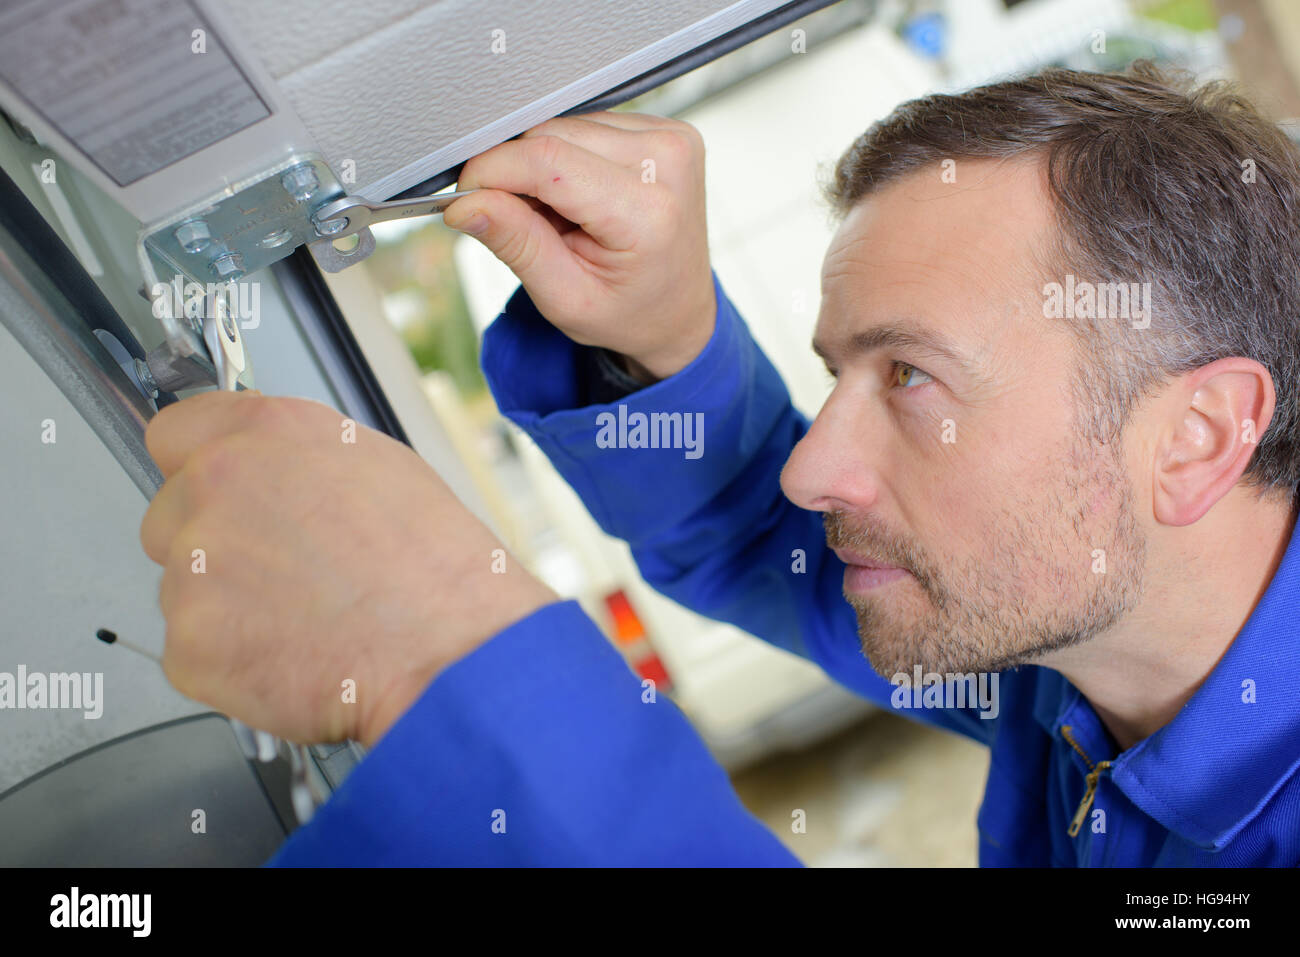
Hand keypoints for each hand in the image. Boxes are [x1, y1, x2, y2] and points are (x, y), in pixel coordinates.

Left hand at [139, 390, 557, 747]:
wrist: (447, 651)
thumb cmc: (434, 569)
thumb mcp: (379, 467)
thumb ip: (297, 460)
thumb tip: (269, 472)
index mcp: (265, 433)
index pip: (174, 433)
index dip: (198, 468)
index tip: (216, 493)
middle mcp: (217, 486)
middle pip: (170, 513)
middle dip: (212, 544)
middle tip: (279, 573)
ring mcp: (193, 566)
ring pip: (182, 586)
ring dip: (224, 605)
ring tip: (303, 618)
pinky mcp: (189, 642)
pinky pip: (192, 650)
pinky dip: (232, 660)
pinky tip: (292, 652)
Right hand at [442, 111, 715, 381]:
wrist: (679, 312)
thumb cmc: (628, 311)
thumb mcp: (565, 299)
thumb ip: (516, 244)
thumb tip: (466, 203)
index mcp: (647, 213)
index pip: (547, 160)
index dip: (491, 171)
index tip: (465, 197)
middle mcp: (668, 162)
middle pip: (553, 134)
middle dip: (517, 173)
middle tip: (524, 223)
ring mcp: (673, 139)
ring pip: (566, 123)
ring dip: (544, 165)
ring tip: (560, 216)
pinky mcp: (666, 128)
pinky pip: (588, 125)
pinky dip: (569, 157)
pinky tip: (580, 196)